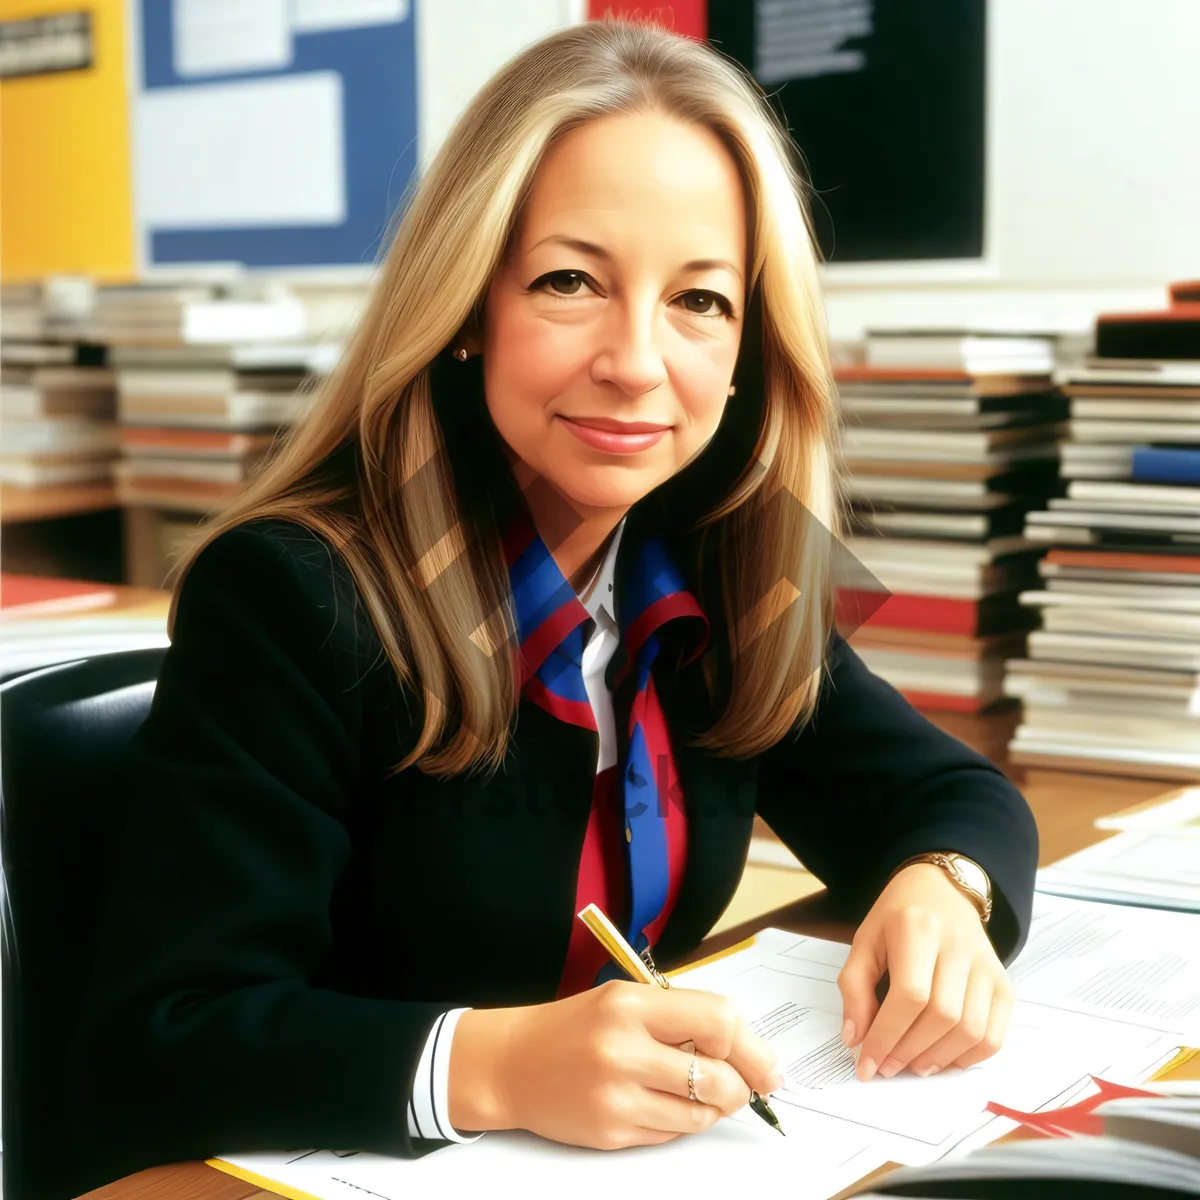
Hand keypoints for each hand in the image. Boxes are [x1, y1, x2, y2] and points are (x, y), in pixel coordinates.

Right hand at [447, 981, 783, 1148]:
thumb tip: (744, 1049)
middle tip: (742, 1086)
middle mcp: (624, 1049)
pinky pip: (672, 1133)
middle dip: (741, 1086)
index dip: (750, 1045)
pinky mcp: (612, 1131)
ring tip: (700, 1093)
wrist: (512, 1062)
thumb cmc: (575, 1027)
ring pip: (702, 1114)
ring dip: (714, 1108)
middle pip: (718, 1077)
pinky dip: (680, 1122)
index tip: (763, 1063)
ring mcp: (617, 1095)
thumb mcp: (625, 1000)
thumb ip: (680, 1017)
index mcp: (632, 1005)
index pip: (718, 1019)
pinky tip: (662, 1103)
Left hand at [837, 862, 1013, 1081]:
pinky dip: (970, 1057)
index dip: (886, 1036)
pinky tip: (943, 1059)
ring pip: (970, 1029)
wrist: (942, 888)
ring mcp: (986, 965)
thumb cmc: (898, 916)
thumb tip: (855, 1038)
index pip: (909, 995)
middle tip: (887, 1066)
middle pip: (941, 1016)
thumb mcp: (865, 939)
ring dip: (938, 1058)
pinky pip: (995, 1034)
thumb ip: (854, 986)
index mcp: (918, 928)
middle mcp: (959, 945)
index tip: (867, 1064)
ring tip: (912, 1065)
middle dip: (909, 1051)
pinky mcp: (1003, 982)